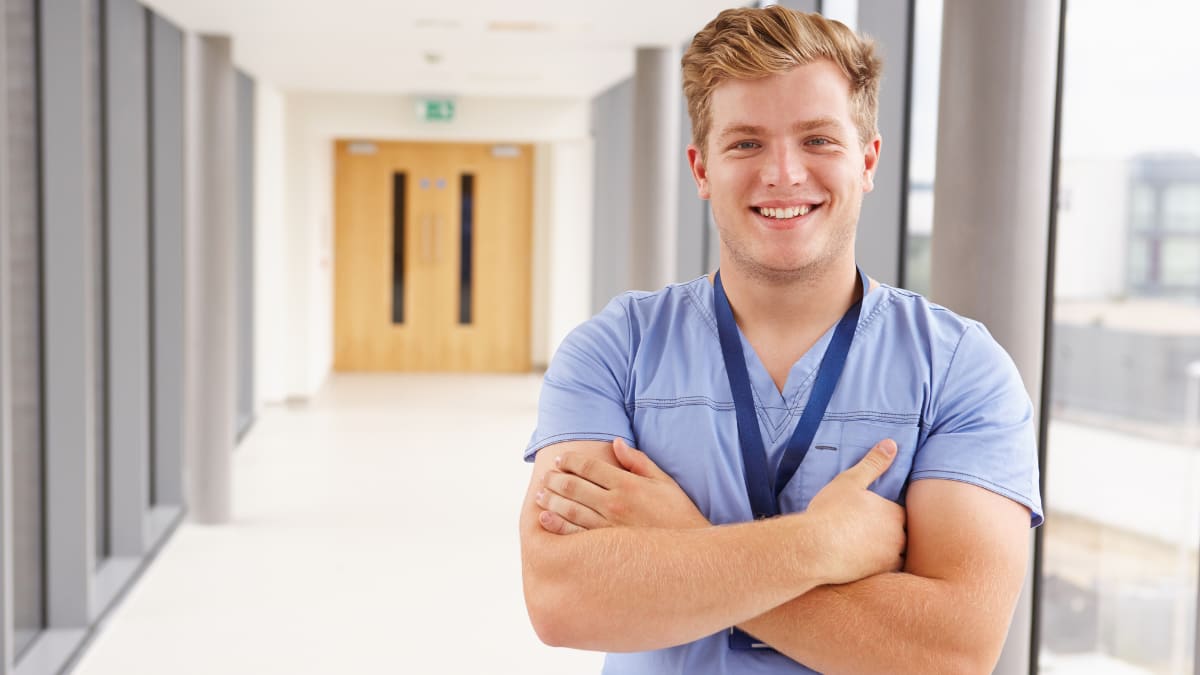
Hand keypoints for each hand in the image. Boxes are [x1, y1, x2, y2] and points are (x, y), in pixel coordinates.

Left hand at [536, 438, 710, 534]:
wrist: (688, 555)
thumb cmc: (679, 515)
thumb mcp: (664, 482)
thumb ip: (638, 461)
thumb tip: (616, 443)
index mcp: (627, 484)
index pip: (588, 466)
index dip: (569, 461)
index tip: (559, 460)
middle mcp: (614, 504)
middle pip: (573, 486)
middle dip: (554, 479)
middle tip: (545, 477)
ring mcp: (607, 528)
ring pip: (568, 510)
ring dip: (549, 500)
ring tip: (539, 495)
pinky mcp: (605, 549)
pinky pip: (573, 536)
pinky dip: (556, 526)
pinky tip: (545, 519)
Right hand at [804, 439, 906, 585]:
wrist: (814, 548)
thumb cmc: (830, 512)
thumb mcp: (850, 482)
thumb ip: (873, 463)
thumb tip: (891, 443)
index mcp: (894, 514)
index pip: (899, 515)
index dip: (885, 516)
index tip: (867, 518)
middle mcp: (898, 538)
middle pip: (900, 537)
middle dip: (887, 536)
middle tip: (863, 535)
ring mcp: (888, 560)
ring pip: (893, 557)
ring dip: (882, 555)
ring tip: (860, 552)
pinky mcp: (876, 578)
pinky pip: (880, 574)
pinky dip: (871, 569)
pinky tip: (856, 566)